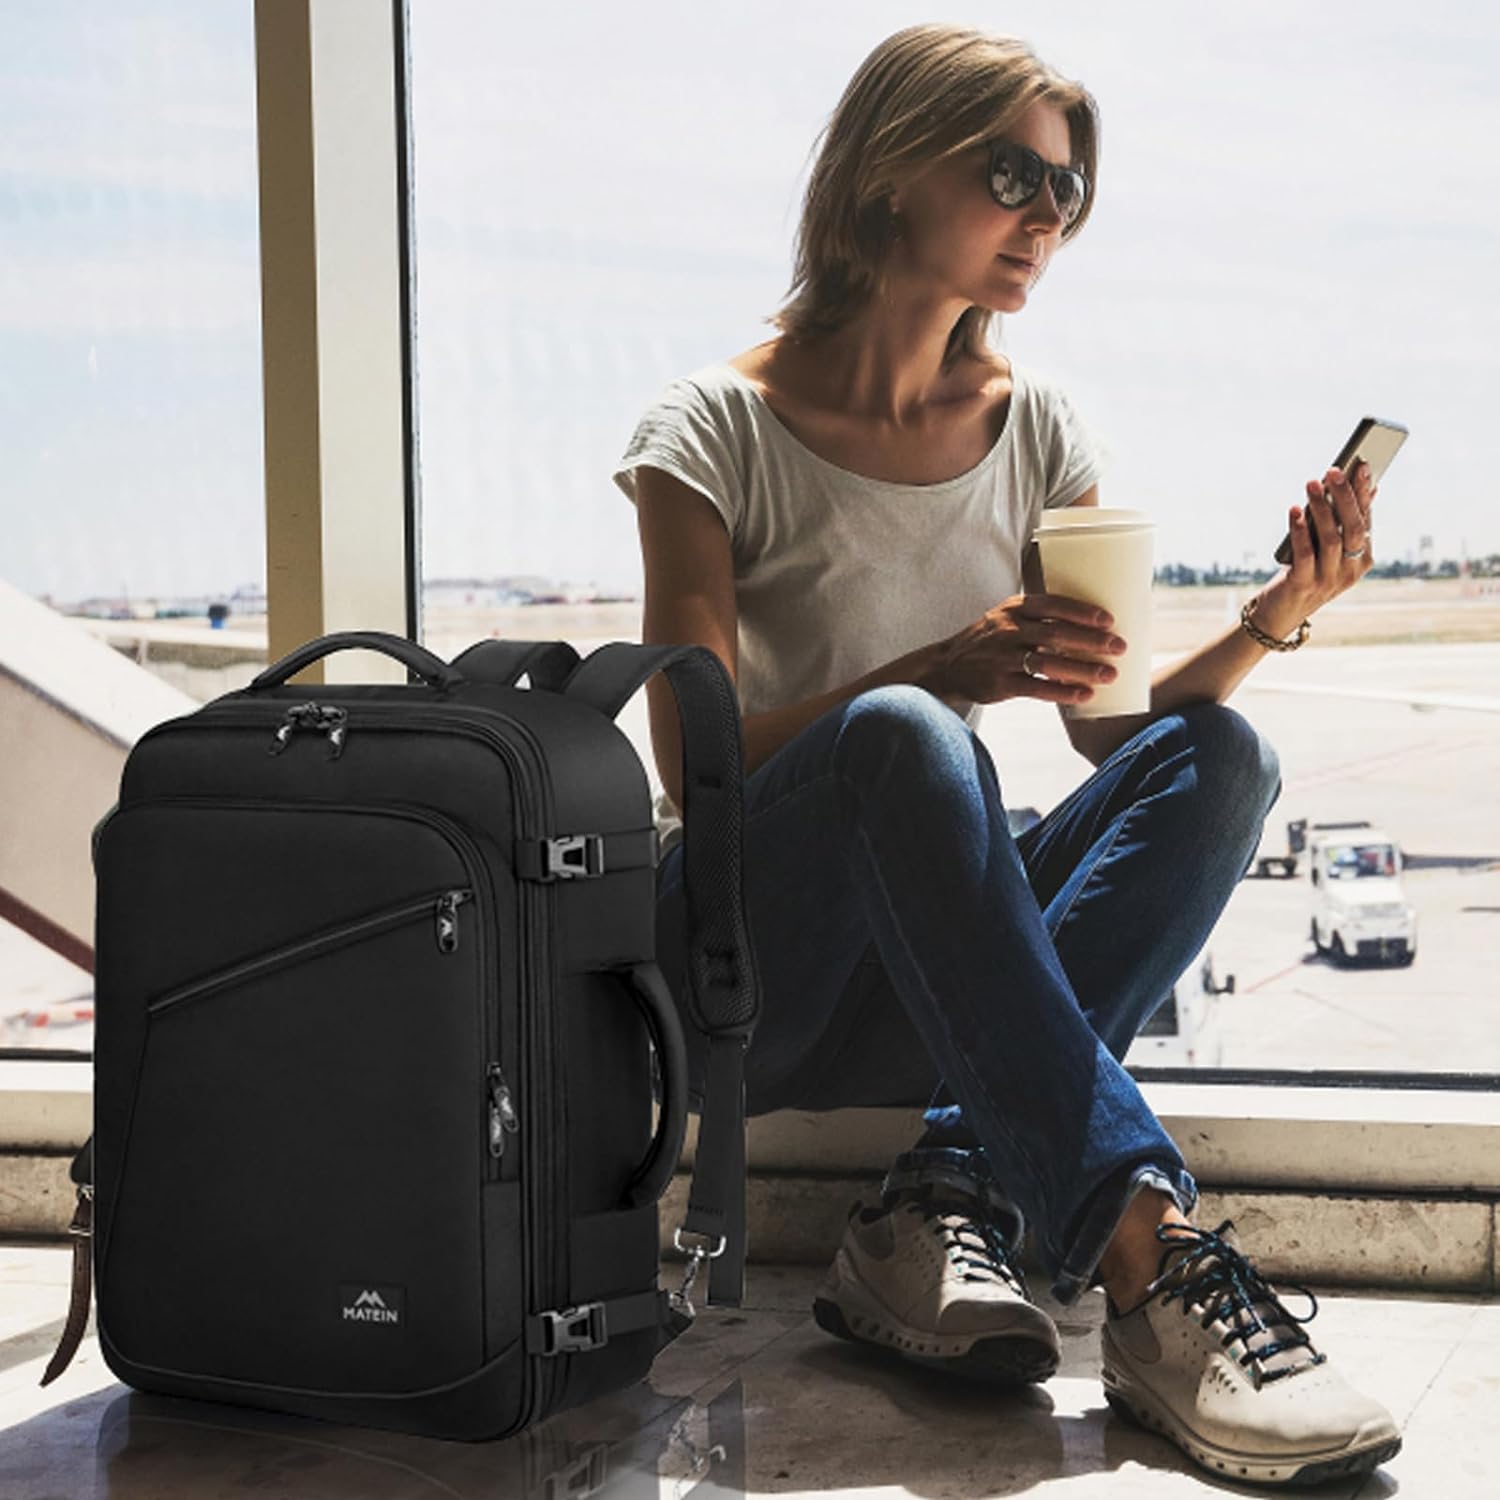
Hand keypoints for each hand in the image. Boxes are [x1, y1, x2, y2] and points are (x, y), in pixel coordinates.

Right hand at [927, 592, 1127, 705]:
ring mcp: (1002, 658)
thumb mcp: (1006, 618)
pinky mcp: (1000, 684)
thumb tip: (1090, 625)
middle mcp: (1008, 630)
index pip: (1052, 605)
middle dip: (1091, 641)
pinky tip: (1083, 695)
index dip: (1082, 612)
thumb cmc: (990, 640)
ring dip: (1083, 669)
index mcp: (1014, 608)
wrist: (948, 666)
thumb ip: (1039, 618)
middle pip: (1056, 633)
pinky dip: (1063, 692)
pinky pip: (1037, 688)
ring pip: (1049, 663)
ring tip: (1109, 674)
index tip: (1109, 620)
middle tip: (1119, 647)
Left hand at [1264, 459, 1377, 619]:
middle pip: (1353, 528)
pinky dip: (1300, 530)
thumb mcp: (1327, 549)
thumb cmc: (1305, 573)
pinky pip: (1305, 554)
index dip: (1363, 493)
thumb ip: (1342, 523)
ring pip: (1331, 538)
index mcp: (1362, 559)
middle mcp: (1350, 570)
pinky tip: (1294, 510)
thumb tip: (1365, 486)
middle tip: (1334, 470)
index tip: (1360, 465)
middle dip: (1345, 496)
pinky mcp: (1304, 585)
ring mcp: (1329, 579)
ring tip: (1312, 484)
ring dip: (1321, 508)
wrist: (1280, 613)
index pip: (1366, 520)